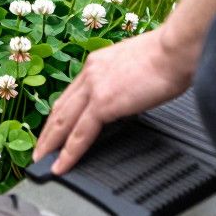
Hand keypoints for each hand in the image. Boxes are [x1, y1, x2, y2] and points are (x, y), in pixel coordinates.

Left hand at [32, 28, 194, 173]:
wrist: (176, 50)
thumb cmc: (169, 57)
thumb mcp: (137, 66)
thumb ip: (125, 80)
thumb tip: (128, 96)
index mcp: (97, 63)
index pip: (71, 93)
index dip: (59, 113)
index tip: (53, 127)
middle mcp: (90, 72)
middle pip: (60, 107)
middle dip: (47, 131)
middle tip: (38, 149)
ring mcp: (93, 87)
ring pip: (62, 121)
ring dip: (50, 143)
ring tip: (41, 160)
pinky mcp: (102, 103)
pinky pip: (79, 134)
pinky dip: (68, 152)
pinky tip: (61, 165)